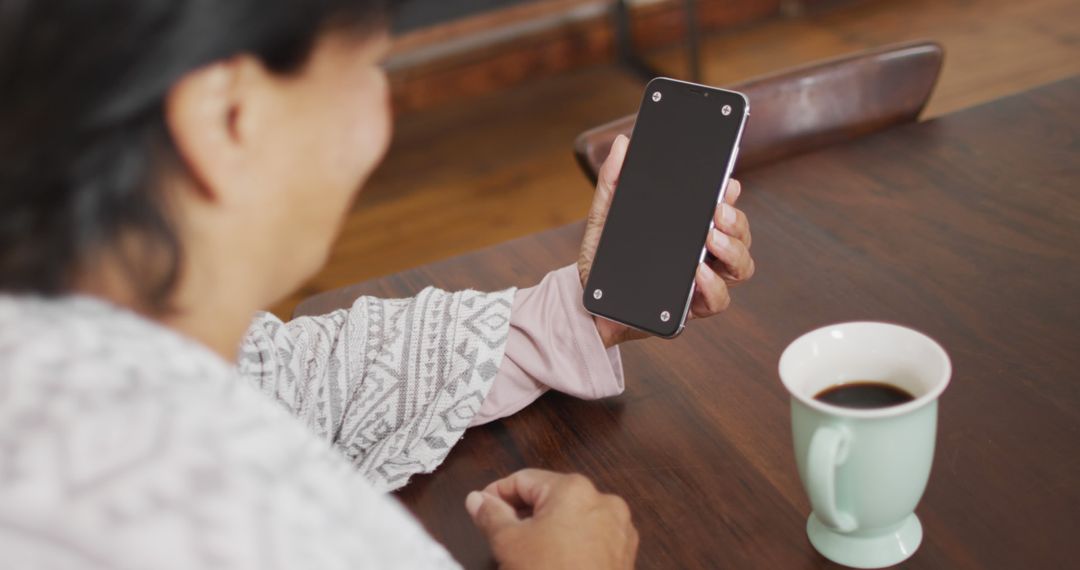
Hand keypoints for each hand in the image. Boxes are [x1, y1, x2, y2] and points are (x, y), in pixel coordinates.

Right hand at [466, 469, 638, 569]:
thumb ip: (490, 515)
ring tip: (527, 549)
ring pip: (573, 517)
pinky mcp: (625, 552)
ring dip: (548, 528)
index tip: (481, 506)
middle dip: (524, 512)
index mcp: (573, 489)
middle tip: (499, 530)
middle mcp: (603, 500)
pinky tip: (554, 561)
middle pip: (551, 497)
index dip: (497, 493)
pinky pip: (592, 537)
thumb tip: (476, 499)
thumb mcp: (508, 543)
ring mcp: (619, 527)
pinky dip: (571, 542)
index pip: (525, 480)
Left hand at [578, 134, 754, 346]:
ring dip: (733, 251)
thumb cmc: (601, 260)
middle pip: (739, 236)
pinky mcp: (690, 310)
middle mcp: (702, 255)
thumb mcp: (605, 216)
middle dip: (736, 222)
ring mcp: (700, 283)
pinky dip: (713, 286)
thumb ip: (613, 181)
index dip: (731, 197)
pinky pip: (718, 300)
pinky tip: (699, 272)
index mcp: (688, 231)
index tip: (728, 184)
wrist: (586, 303)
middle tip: (718, 212)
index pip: (722, 210)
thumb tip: (622, 144)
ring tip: (711, 239)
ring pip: (740, 267)